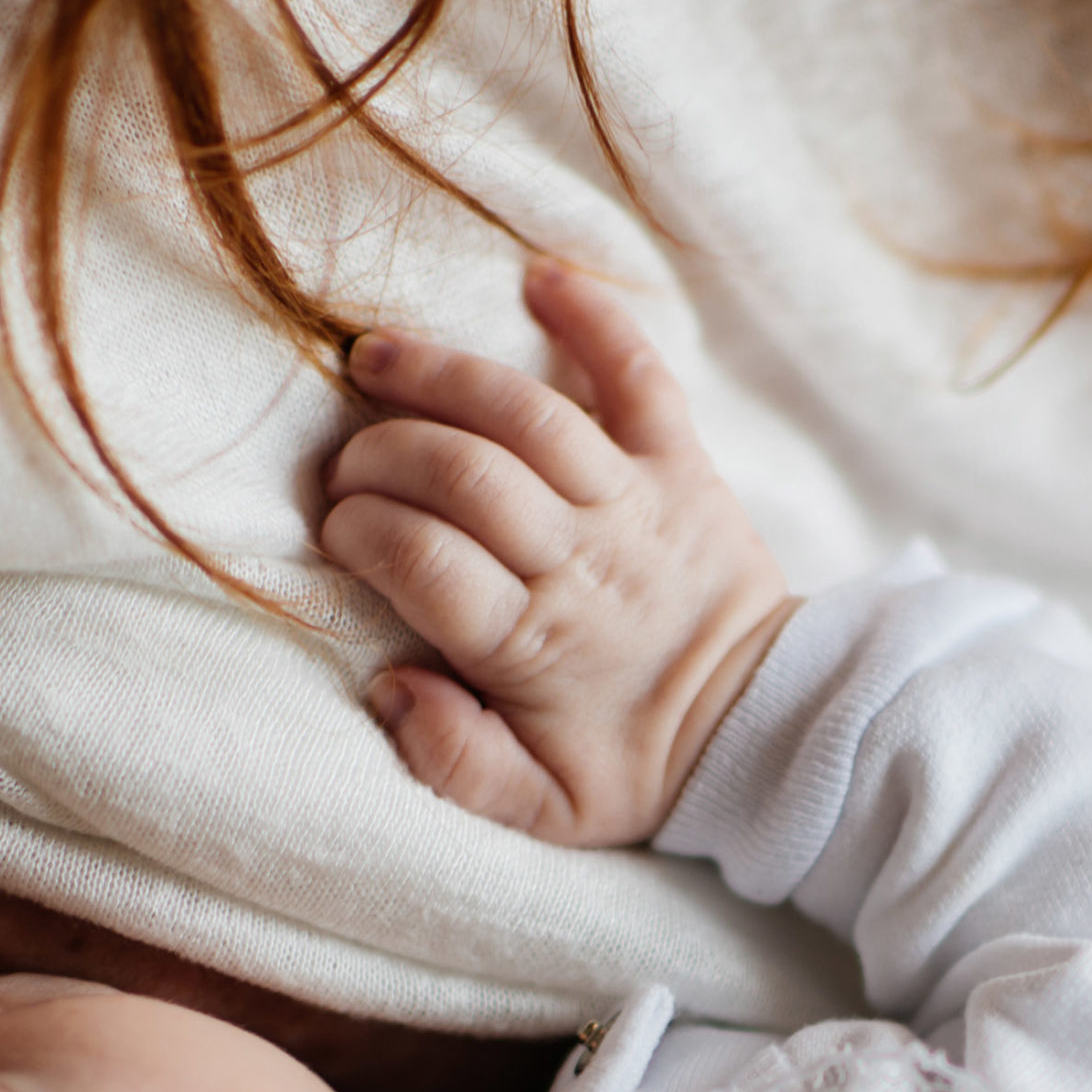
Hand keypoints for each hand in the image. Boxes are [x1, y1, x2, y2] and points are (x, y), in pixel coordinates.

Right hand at [319, 264, 796, 845]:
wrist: (759, 726)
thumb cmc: (632, 766)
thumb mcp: (540, 811)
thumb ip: (453, 762)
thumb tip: (388, 686)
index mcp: (535, 646)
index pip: (423, 560)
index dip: (361, 530)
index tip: (333, 529)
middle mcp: (582, 561)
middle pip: (462, 474)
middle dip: (381, 454)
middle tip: (344, 467)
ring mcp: (636, 502)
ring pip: (526, 412)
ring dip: (441, 373)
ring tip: (375, 357)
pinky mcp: (682, 461)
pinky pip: (639, 371)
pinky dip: (592, 315)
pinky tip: (536, 279)